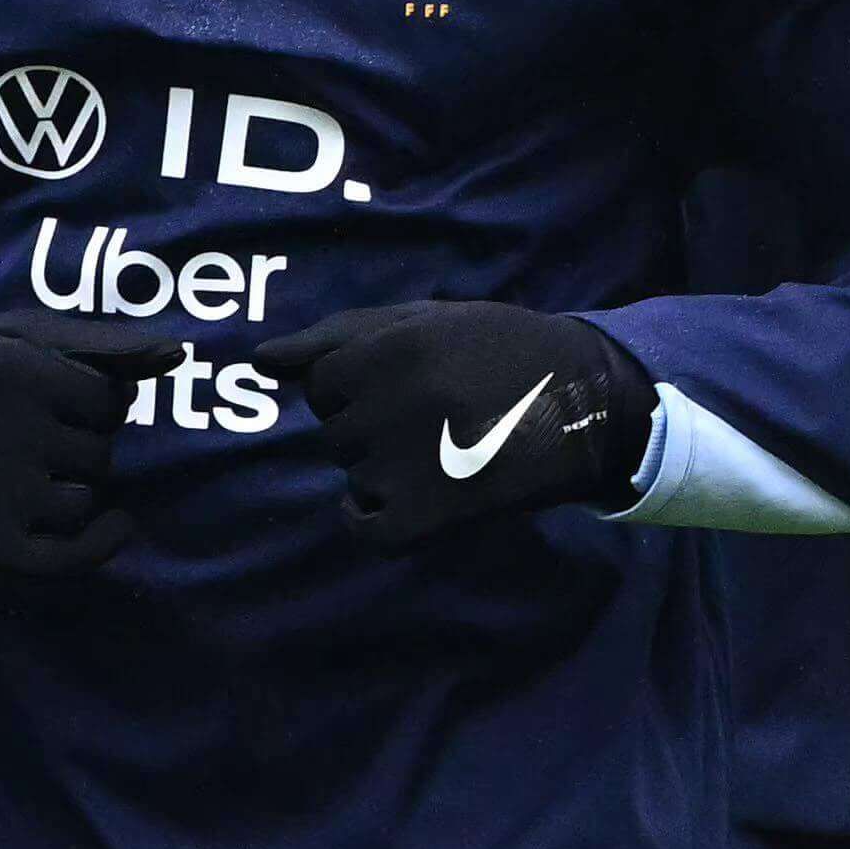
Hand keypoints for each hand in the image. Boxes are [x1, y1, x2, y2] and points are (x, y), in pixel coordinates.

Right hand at [0, 317, 176, 574]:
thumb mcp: (19, 334)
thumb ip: (100, 342)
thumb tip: (177, 354)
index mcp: (10, 372)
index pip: (106, 400)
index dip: (94, 399)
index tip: (59, 396)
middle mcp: (3, 431)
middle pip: (98, 451)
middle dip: (82, 441)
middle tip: (35, 432)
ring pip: (85, 496)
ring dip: (77, 484)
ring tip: (34, 467)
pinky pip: (64, 554)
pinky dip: (100, 544)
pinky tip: (118, 525)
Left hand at [254, 300, 658, 548]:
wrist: (588, 402)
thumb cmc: (498, 350)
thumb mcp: (421, 320)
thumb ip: (334, 336)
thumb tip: (261, 362)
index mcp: (391, 351)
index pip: (321, 385)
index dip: (356, 387)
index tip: (404, 387)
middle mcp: (394, 405)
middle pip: (336, 432)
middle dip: (370, 426)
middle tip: (432, 418)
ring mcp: (411, 463)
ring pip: (354, 474)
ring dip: (382, 469)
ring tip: (441, 450)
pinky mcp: (434, 514)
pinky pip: (367, 528)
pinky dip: (374, 519)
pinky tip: (403, 501)